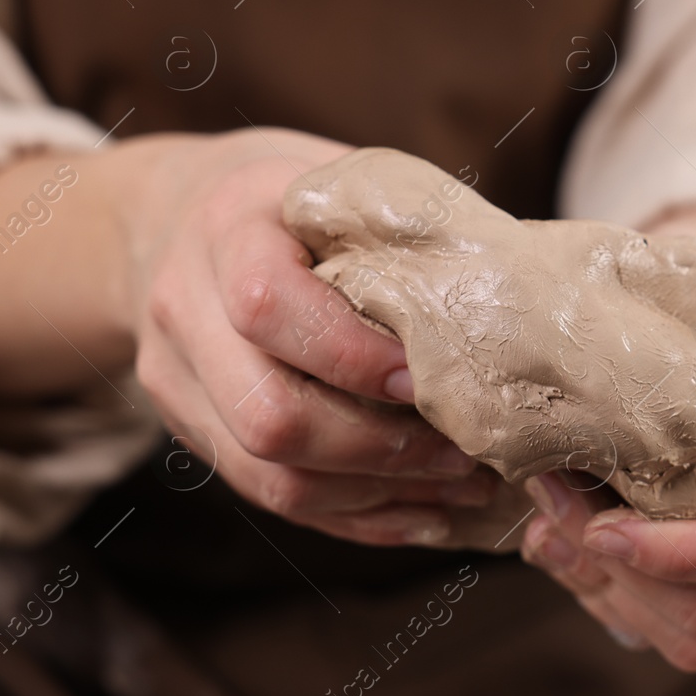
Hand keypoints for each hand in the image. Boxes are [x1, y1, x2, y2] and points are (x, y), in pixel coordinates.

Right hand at [125, 130, 492, 544]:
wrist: (180, 215)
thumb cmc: (296, 198)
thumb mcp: (344, 180)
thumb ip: (406, 227)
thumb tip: (516, 288)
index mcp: (227, 231)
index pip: (267, 308)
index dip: (353, 356)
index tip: (429, 373)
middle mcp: (184, 312)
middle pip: (267, 418)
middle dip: (379, 447)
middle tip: (466, 448)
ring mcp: (179, 383)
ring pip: (269, 476)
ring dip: (379, 492)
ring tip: (465, 483)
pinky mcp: (194, 433)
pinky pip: (274, 499)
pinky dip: (358, 515)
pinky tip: (430, 511)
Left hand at [521, 210, 695, 669]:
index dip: (683, 554)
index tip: (603, 527)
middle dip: (620, 570)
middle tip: (551, 493)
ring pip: (682, 632)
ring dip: (598, 584)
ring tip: (547, 512)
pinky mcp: (691, 576)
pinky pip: (649, 624)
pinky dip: (590, 588)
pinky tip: (554, 532)